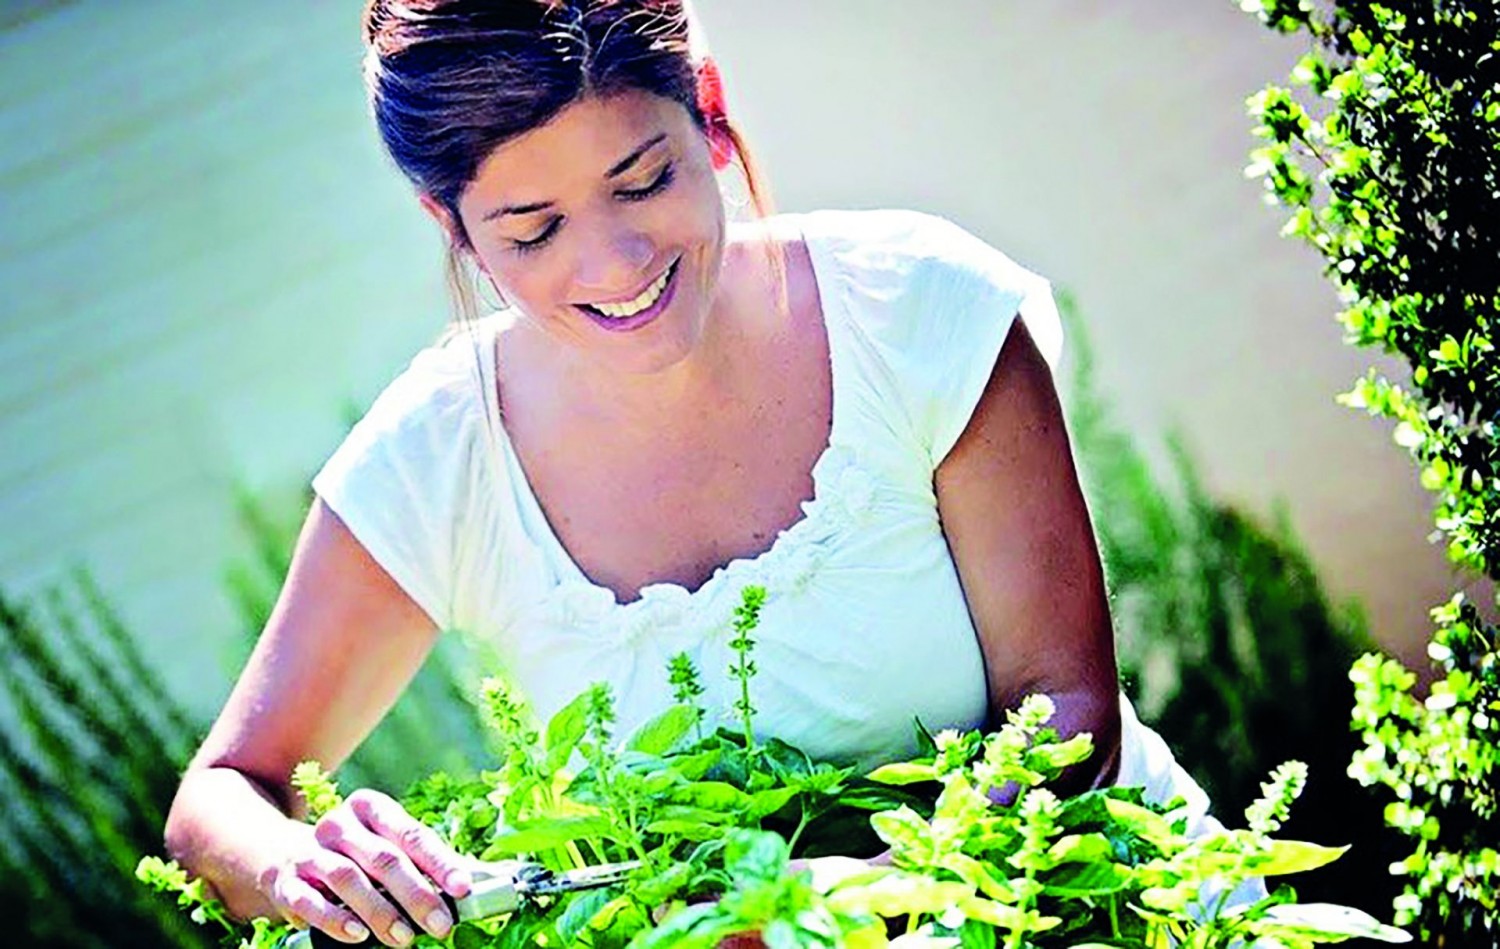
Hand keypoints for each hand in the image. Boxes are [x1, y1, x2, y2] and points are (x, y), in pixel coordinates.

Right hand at [257, 788, 473, 946]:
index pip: (412, 834)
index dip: (440, 862)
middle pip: (384, 859)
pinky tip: (357, 934)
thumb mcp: (389, 847)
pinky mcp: (286, 881)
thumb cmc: (357, 854)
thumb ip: (429, 862)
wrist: (287, 856)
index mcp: (371, 808)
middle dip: (417, 894)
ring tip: (405, 937)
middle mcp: (339, 825)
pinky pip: (309, 900)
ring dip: (380, 911)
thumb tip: (483, 880)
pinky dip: (335, 918)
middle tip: (441, 924)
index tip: (463, 888)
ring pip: (348, 878)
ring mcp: (310, 852)